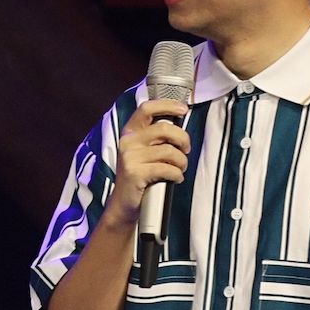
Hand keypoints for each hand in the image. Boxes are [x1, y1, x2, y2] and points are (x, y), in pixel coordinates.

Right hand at [100, 97, 189, 230]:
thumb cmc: (140, 175)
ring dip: (182, 162)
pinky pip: (167, 168)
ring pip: (170, 151)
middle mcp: (127, 142)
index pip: (146, 109)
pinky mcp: (135, 173)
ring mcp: (130, 157)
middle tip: (186, 150)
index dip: (166, 105)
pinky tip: (175, 178)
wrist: (124, 203)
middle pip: (165, 129)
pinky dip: (177, 175)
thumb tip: (179, 123)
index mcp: (129, 132)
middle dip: (183, 139)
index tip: (183, 109)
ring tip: (180, 168)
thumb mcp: (142, 151)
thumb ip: (155, 136)